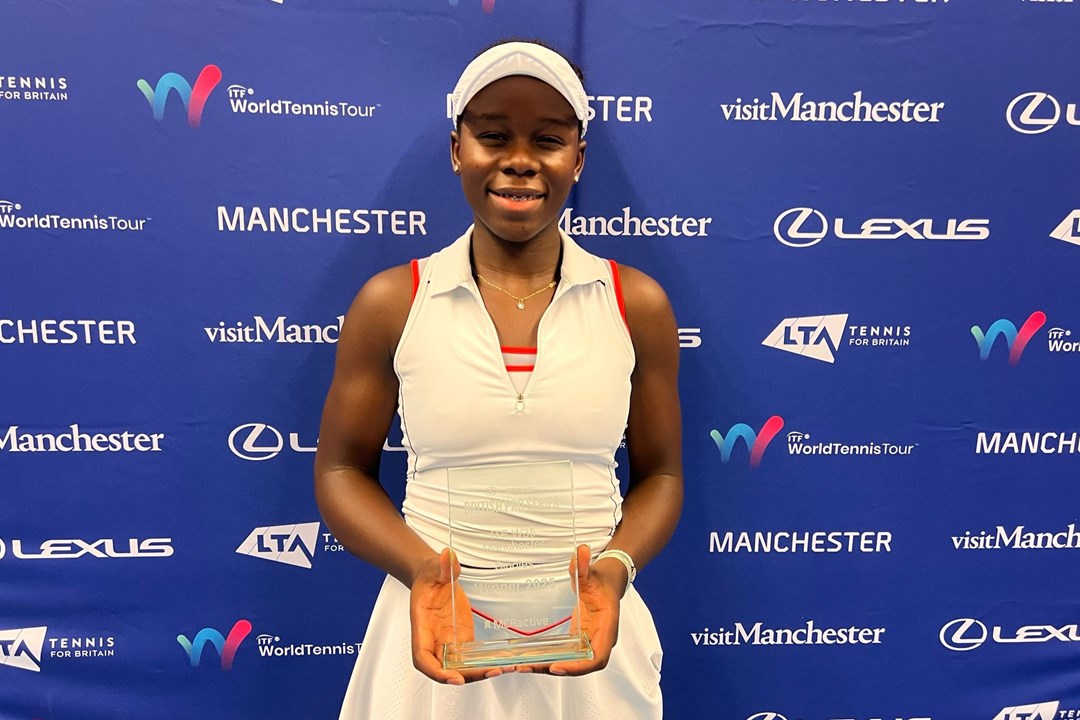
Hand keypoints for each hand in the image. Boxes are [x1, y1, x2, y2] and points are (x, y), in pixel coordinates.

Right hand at [409, 548, 507, 683]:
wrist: (433, 576)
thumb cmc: (429, 575)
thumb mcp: (435, 568)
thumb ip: (443, 566)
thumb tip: (448, 556)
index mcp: (421, 626)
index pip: (422, 658)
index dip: (437, 672)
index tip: (454, 677)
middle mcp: (432, 638)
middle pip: (443, 669)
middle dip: (464, 676)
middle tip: (488, 673)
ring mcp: (446, 640)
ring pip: (457, 667)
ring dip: (475, 672)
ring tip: (497, 670)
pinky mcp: (459, 638)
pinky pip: (467, 657)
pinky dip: (480, 663)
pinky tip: (497, 663)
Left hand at [517, 545, 623, 676]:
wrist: (608, 583)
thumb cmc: (602, 581)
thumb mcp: (591, 573)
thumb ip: (583, 566)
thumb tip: (580, 551)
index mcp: (607, 627)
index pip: (596, 657)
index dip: (578, 666)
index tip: (557, 666)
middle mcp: (600, 640)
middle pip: (582, 665)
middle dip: (557, 670)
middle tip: (531, 667)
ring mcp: (590, 642)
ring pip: (573, 664)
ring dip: (549, 667)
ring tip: (524, 666)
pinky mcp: (581, 641)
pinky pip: (568, 656)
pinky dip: (551, 660)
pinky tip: (532, 660)